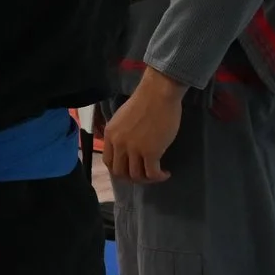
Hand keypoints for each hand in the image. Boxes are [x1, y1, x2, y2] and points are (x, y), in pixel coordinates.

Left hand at [104, 70, 186, 184]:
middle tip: (145, 175)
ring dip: (147, 179)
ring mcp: (134, 148)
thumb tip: (124, 148)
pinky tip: (165, 173)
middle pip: (120, 173)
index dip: (120, 171)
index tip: (132, 170)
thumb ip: (119, 134)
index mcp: (109, 135)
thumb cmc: (144, 103)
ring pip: (136, 175)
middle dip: (133, 178)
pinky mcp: (151, 151)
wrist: (158, 94)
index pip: (108, 162)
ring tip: (158, 174)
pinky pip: (152, 173)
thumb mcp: (121, 119)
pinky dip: (159, 177)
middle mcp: (118, 144)